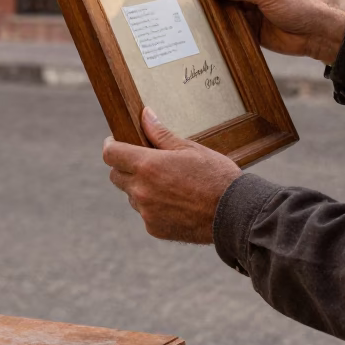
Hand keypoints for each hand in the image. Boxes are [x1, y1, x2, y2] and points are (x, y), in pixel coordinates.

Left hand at [102, 108, 240, 242]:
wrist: (233, 214)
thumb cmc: (215, 176)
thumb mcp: (190, 148)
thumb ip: (161, 133)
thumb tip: (146, 115)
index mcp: (148, 166)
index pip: (111, 154)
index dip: (111, 146)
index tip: (115, 142)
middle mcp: (141, 190)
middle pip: (116, 176)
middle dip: (125, 166)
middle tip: (145, 161)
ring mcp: (146, 212)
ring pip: (131, 195)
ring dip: (140, 188)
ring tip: (168, 184)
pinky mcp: (154, 229)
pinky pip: (145, 213)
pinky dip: (153, 206)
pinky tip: (176, 202)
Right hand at [210, 0, 344, 64]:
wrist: (315, 33)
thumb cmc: (298, 6)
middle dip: (212, 3)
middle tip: (193, 9)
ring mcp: (251, 12)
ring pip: (227, 14)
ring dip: (218, 18)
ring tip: (199, 23)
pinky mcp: (252, 30)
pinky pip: (234, 30)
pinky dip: (226, 32)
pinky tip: (214, 34)